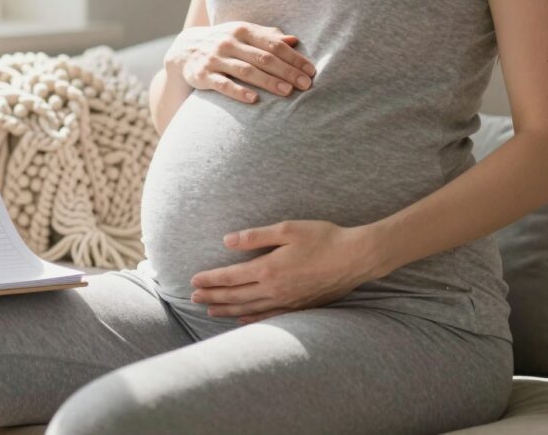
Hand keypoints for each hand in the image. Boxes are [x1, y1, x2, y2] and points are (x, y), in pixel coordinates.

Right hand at [166, 22, 314, 104]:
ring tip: (287, 92)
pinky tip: (253, 99)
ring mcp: (215, 58)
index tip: (311, 71)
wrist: (184, 49)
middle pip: (263, 58)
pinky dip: (238, 91)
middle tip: (306, 84)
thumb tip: (295, 40)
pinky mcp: (202, 75)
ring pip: (246, 71)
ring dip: (268, 81)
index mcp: (243, 30)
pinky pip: (223, 84)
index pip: (274, 44)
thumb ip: (268, 37)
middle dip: (287, 71)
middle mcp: (229, 42)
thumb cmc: (224, 42)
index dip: (294, 58)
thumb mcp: (243, 34)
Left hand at [188, 220, 382, 323]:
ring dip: (226, 310)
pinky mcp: (298, 307)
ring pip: (248, 309)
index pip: (230, 277)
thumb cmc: (323, 238)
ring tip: (209, 311)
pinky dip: (251, 318)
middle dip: (212, 297)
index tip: (193, 281)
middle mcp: (273, 289)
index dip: (210, 280)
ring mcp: (286, 301)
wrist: (354, 258)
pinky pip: (268, 317)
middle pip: (235, 296)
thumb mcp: (288, 229)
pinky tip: (242, 318)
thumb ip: (256, 236)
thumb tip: (228, 240)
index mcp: (268, 268)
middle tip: (193, 298)